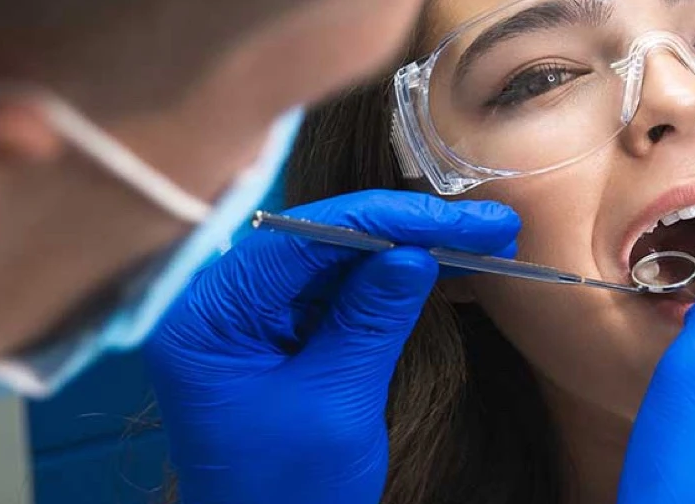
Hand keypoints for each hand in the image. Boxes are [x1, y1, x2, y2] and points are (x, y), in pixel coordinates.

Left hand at [142, 190, 518, 503]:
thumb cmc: (286, 496)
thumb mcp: (335, 404)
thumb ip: (371, 319)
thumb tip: (414, 251)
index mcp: (208, 318)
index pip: (299, 238)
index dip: (386, 219)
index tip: (459, 218)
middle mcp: (221, 307)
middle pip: (319, 239)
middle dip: (404, 228)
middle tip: (486, 226)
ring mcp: (251, 322)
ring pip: (337, 260)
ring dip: (408, 249)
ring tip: (482, 243)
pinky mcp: (281, 339)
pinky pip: (339, 293)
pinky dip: (392, 281)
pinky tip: (446, 268)